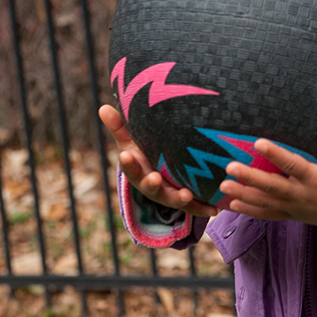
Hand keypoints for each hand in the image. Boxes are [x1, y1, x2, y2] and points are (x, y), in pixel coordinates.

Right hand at [98, 104, 218, 217]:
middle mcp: (152, 185)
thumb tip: (102, 107)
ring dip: (179, 198)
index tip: (125, 154)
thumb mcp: (131, 141)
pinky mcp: (185, 200)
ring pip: (172, 199)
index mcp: (138, 170)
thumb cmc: (144, 153)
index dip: (127, 162)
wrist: (159, 175)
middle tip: (154, 179)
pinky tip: (214, 209)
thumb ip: (119, 126)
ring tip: (187, 195)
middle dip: (151, 184)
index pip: (130, 167)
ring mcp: (168, 194)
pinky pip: (194, 207)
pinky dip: (203, 208)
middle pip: (150, 187)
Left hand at [219, 115, 316, 232]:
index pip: (292, 165)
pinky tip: (232, 203)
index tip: (258, 142)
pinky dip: (250, 210)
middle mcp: (303, 196)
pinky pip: (268, 214)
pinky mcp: (293, 215)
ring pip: (265, 203)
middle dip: (250, 177)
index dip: (276, 154)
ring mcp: (296, 208)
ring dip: (243, 195)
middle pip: (272, 187)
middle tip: (230, 168)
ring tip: (222, 187)